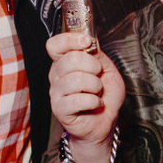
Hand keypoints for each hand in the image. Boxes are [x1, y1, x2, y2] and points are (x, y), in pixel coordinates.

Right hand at [48, 32, 121, 162]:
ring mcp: (56, 93)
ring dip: (95, 86)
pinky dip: (94, 101)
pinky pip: (78, 100)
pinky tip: (96, 104)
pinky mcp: (60, 110)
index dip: (70, 40)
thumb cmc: (104, 96)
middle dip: (92, 66)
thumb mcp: (107, 70)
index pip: (55, 45)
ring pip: (75, 80)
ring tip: (98, 92)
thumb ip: (98, 56)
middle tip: (99, 76)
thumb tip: (90, 43)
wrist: (105, 122)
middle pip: (69, 60)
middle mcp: (56, 76)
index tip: (87, 42)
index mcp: (65, 63)